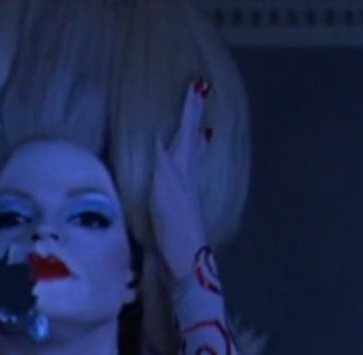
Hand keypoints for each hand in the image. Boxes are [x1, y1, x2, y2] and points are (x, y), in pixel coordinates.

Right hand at [149, 79, 211, 282]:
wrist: (183, 262)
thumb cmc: (174, 223)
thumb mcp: (165, 185)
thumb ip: (163, 159)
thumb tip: (158, 132)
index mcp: (184, 167)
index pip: (188, 131)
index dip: (191, 110)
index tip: (199, 85)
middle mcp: (188, 177)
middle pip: (194, 142)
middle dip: (196, 121)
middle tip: (203, 99)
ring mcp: (187, 193)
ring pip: (193, 159)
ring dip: (196, 143)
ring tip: (203, 130)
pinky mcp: (181, 208)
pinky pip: (185, 175)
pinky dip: (188, 164)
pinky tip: (184, 172)